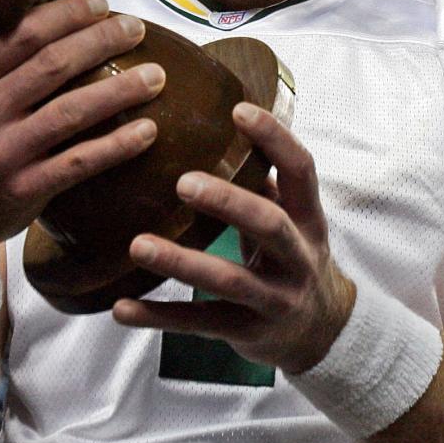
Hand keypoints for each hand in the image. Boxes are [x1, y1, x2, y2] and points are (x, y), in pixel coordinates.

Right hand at [0, 0, 165, 274]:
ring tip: (156, 77)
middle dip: (101, 41)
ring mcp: (2, 152)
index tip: (103, 5)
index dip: (68, 15)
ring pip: (71, 112)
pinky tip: (148, 132)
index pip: (23, 33)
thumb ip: (1, 62)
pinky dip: (117, 145)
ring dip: (120, 91)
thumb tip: (58, 13)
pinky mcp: (22, 189)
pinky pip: (79, 162)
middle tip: (137, 28)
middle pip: (52, 65)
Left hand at [113, 102, 354, 373]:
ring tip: (137, 245)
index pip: (301, 170)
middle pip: (269, 225)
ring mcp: (276, 298)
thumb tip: (211, 124)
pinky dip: (159, 316)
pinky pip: (201, 323)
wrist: (321, 332)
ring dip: (181, 262)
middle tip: (182, 183)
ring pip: (229, 280)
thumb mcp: (291, 218)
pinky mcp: (248, 332)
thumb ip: (261, 180)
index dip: (275, 139)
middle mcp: (299, 256)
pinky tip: (121, 308)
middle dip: (228, 203)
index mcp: (308, 217)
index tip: (239, 109)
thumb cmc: (290, 256)